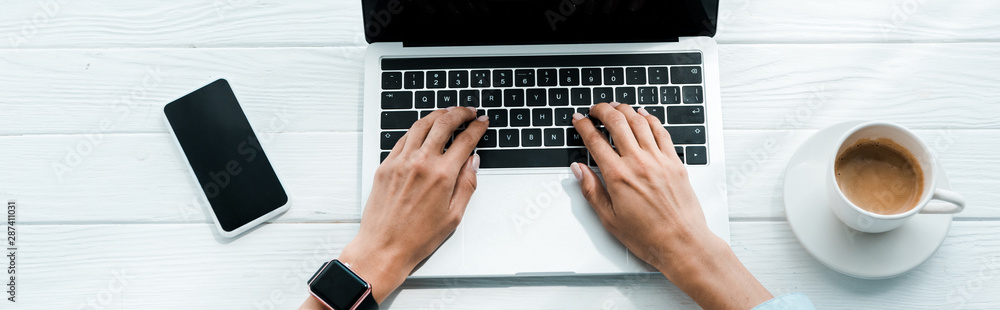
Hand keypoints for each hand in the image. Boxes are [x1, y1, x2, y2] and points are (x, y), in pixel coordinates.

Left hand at [300, 107, 486, 308]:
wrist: (384, 247)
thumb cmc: (417, 238)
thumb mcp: (454, 215)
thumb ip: (467, 184)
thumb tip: (473, 162)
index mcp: (442, 175)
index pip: (465, 140)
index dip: (476, 127)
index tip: (482, 122)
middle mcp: (420, 163)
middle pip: (443, 123)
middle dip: (459, 112)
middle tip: (468, 111)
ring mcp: (400, 162)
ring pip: (421, 125)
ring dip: (437, 114)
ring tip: (447, 112)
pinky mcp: (385, 166)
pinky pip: (402, 138)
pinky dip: (416, 129)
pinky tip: (423, 130)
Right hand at [571, 102, 771, 309]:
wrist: (681, 243)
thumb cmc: (647, 236)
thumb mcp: (609, 218)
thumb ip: (591, 190)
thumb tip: (578, 170)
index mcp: (617, 176)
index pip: (595, 140)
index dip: (583, 125)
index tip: (578, 120)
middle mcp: (638, 162)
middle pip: (616, 122)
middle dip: (602, 110)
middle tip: (594, 109)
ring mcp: (659, 160)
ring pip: (639, 121)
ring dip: (624, 109)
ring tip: (615, 107)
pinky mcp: (675, 162)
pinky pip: (661, 131)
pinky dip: (650, 119)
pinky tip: (643, 115)